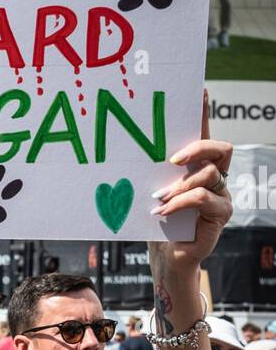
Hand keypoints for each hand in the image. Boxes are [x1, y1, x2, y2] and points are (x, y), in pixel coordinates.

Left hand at [150, 92, 232, 272]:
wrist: (167, 260)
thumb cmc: (157, 225)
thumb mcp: (151, 193)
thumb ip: (150, 174)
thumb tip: (128, 152)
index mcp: (199, 167)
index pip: (204, 134)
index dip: (203, 112)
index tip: (198, 90)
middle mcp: (216, 178)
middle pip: (221, 149)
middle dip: (198, 147)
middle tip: (173, 158)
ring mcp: (221, 196)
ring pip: (210, 175)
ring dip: (180, 184)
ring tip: (158, 197)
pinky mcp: (220, 216)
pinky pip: (204, 199)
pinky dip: (180, 203)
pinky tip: (163, 211)